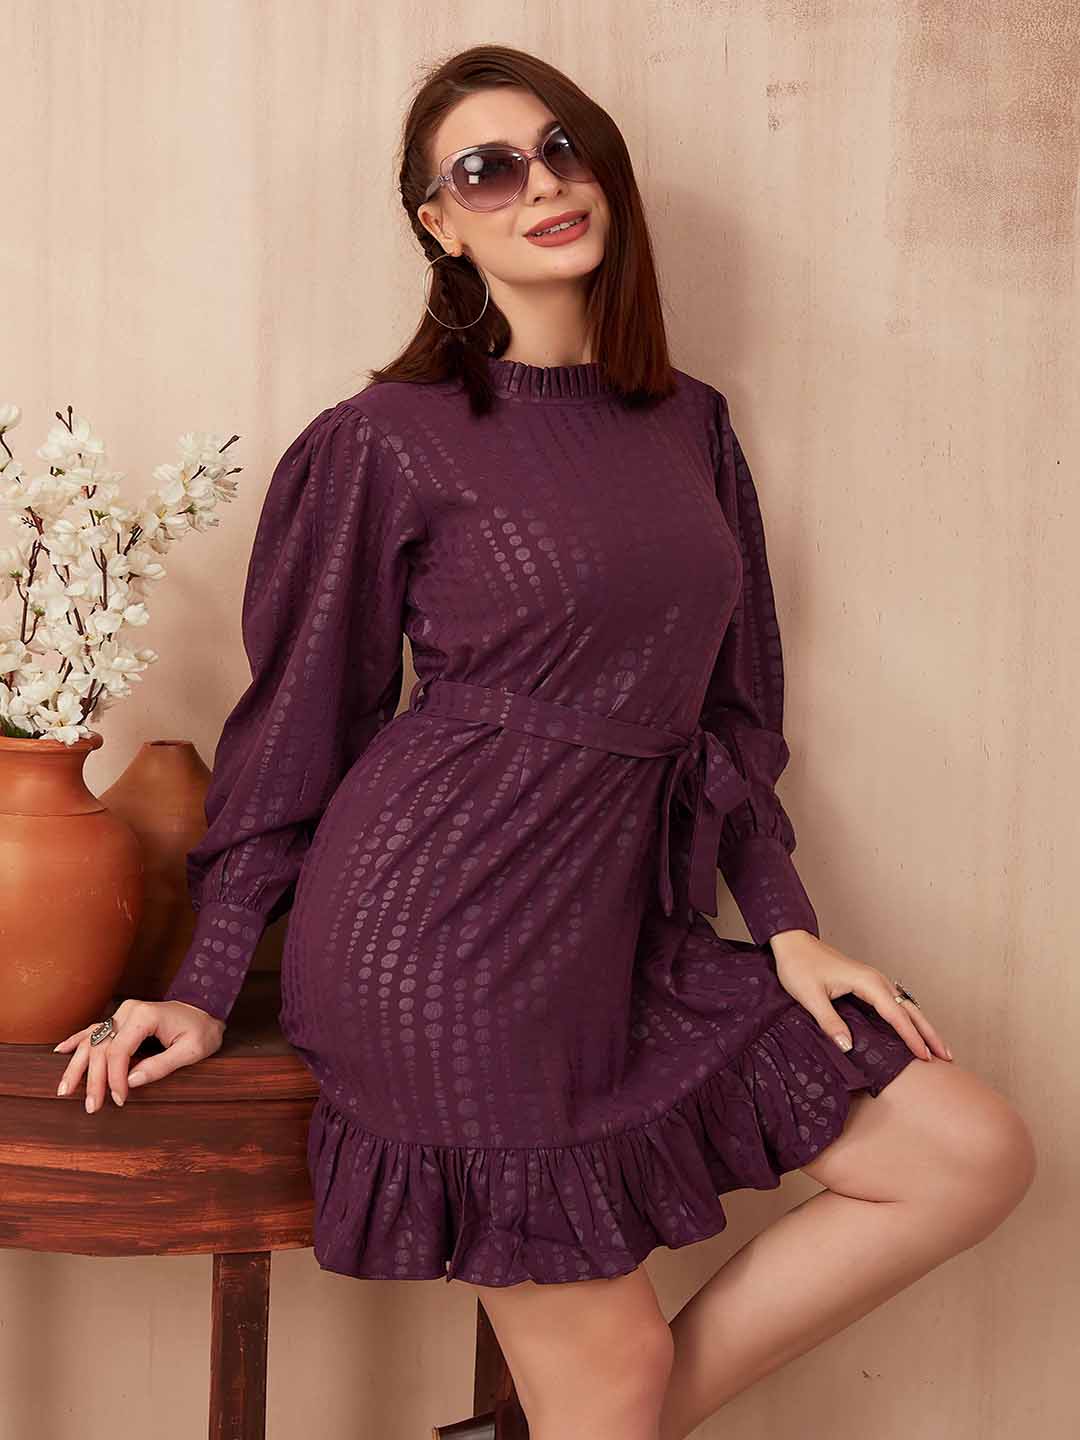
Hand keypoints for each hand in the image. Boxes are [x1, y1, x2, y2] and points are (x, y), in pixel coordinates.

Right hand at [53, 998, 225, 1112]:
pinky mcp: (121, 1019)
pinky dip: (77, 1041)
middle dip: (94, 1080)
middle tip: (92, 1107)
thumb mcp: (192, 1050)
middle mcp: (128, 1011)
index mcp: (145, 1016)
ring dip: (77, 1066)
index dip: (114, 1077)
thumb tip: (131, 1081)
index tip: (118, 1099)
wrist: (207, 1008)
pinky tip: (61, 1051)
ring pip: (92, 1041)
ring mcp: (122, 1013)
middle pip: (101, 1048)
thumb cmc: (203, 1030)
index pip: (119, 1051)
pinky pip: (94, 1030)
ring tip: (65, 1090)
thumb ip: (161, 1066)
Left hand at [768, 929, 952, 1062]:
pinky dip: (908, 1019)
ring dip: (922, 1026)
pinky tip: (912, 1031)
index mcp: (866, 982)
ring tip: (938, 1049)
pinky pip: (894, 1004)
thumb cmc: (799, 965)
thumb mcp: (810, 996)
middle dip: (929, 1033)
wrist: (793, 943)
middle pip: (910, 1010)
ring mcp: (873, 981)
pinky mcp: (867, 984)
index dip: (912, 1037)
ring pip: (905, 1006)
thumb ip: (829, 1021)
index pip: (896, 1015)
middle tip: (947, 1057)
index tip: (925, 1057)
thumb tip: (848, 1047)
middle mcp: (876, 980)